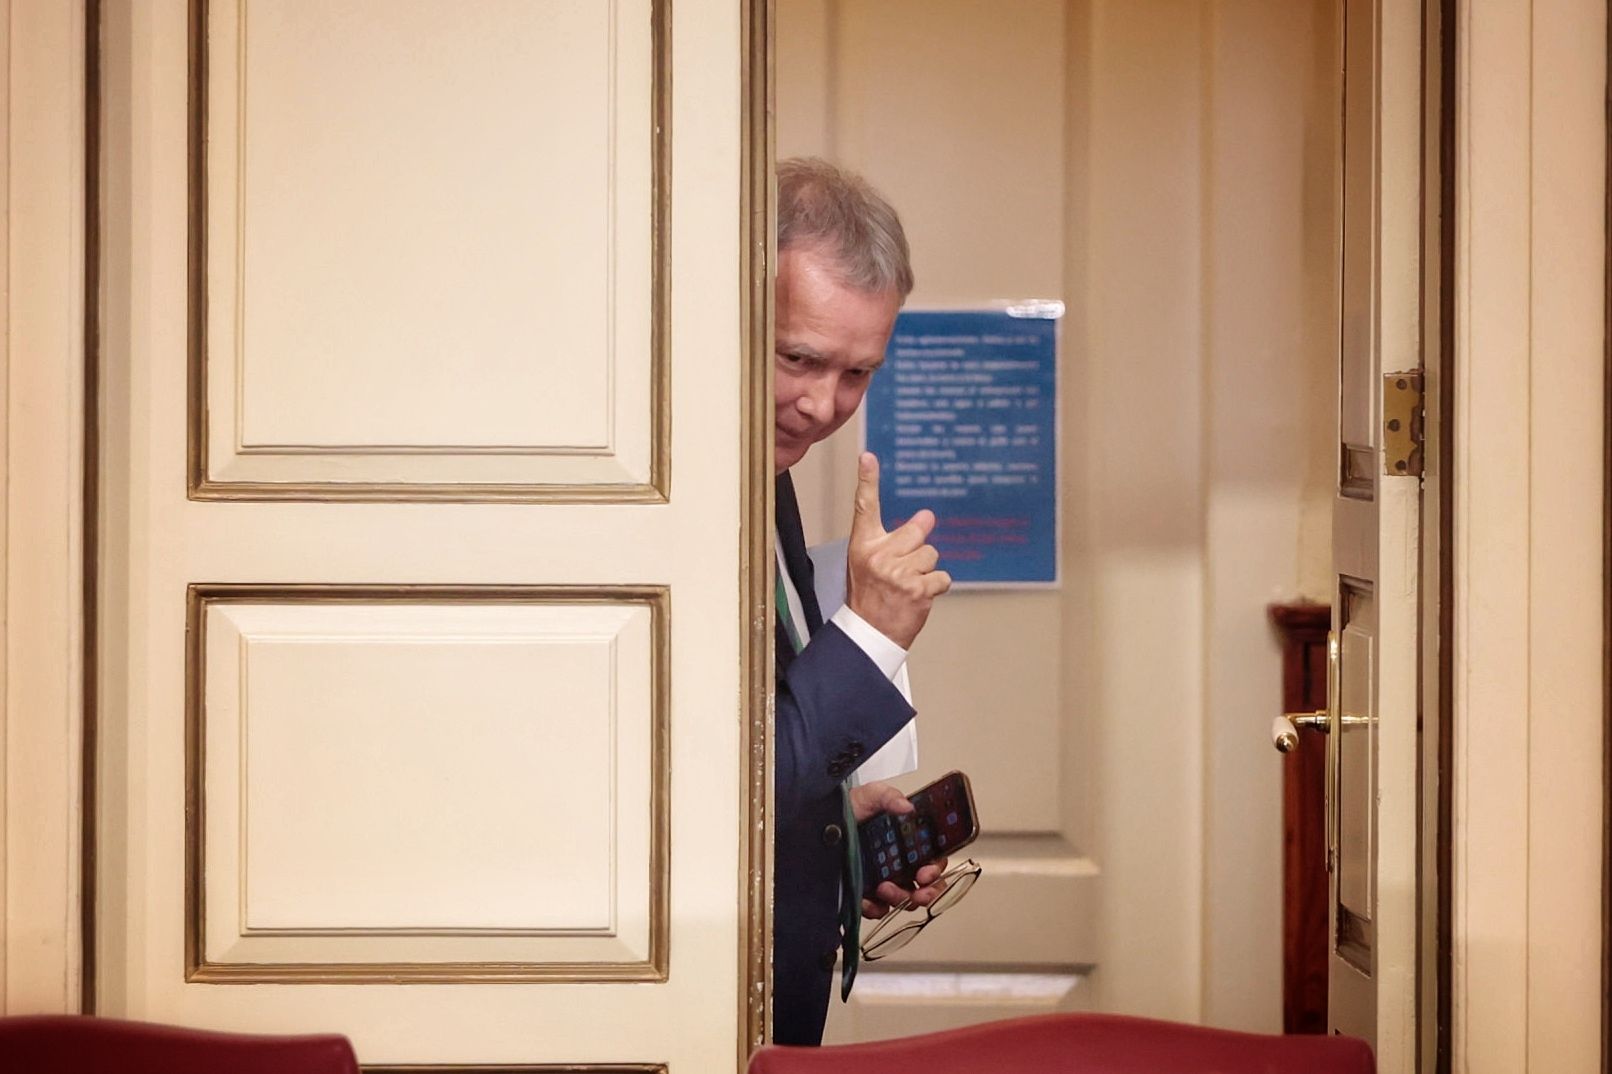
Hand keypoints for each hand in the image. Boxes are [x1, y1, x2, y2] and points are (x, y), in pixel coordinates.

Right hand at [846, 453, 951, 648]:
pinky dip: (935, 587)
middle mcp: (878, 555)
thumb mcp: (870, 562)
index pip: (865, 507)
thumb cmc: (870, 595)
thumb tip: (928, 516)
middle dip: (918, 548)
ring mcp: (897, 572)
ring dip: (926, 571)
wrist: (868, 633)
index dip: (867, 480)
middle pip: (917, 531)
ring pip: (932, 555)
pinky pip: (941, 577)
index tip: (867, 457)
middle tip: (903, 568)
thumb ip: (895, 539)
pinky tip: (918, 597)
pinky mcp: (917, 589)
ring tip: (907, 586)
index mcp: (863, 545)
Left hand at [850, 781, 950, 919]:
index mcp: (908, 844)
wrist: (819, 821)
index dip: (936, 871)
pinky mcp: (864, 894)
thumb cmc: (850, 807)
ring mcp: (883, 881)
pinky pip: (877, 909)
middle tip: (920, 893)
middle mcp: (899, 865)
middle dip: (927, 893)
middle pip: (924, 887)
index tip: (926, 873)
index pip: (932, 861)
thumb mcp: (870, 796)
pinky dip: (876, 908)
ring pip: (904, 900)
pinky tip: (869, 900)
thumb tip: (907, 807)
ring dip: (900, 898)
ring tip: (884, 888)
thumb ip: (889, 797)